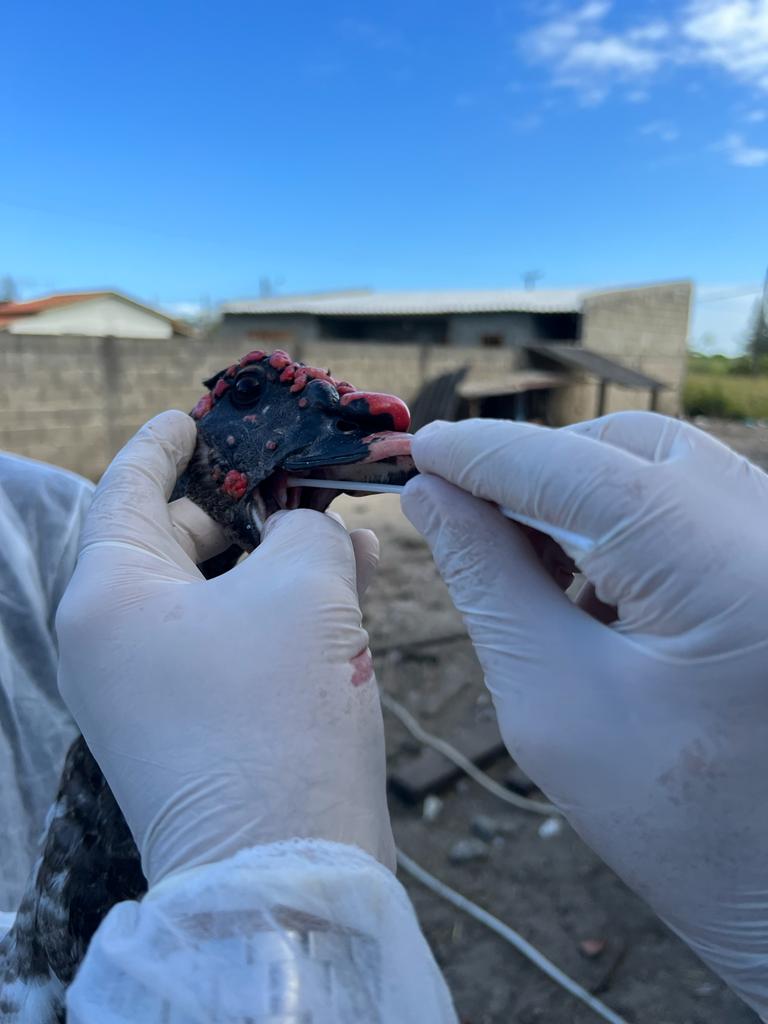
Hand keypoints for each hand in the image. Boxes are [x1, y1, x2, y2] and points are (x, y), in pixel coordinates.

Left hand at [56, 411, 394, 885]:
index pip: (127, 485)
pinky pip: (236, 639)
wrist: (286, 869)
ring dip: (282, 557)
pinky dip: (283, 609)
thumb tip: (309, 530)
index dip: (168, 440)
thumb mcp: (306, 589)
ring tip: (349, 530)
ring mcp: (154, 686)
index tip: (198, 414)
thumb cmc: (278, 715)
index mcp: (111, 594)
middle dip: (250, 503)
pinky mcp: (197, 721)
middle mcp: (116, 639)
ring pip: (219, 591)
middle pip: (178, 537)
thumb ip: (308, 531)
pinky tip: (350, 584)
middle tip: (305, 474)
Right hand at [402, 413, 767, 1017]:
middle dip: (536, 472)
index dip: (486, 453)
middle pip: (628, 449)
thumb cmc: (677, 825)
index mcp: (726, 575)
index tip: (419, 449)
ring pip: (664, 465)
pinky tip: (596, 593)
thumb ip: (488, 580)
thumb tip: (433, 496)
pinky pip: (698, 501)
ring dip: (581, 496)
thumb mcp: (555, 702)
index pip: (579, 470)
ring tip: (532, 575)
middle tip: (466, 520)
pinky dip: (630, 522)